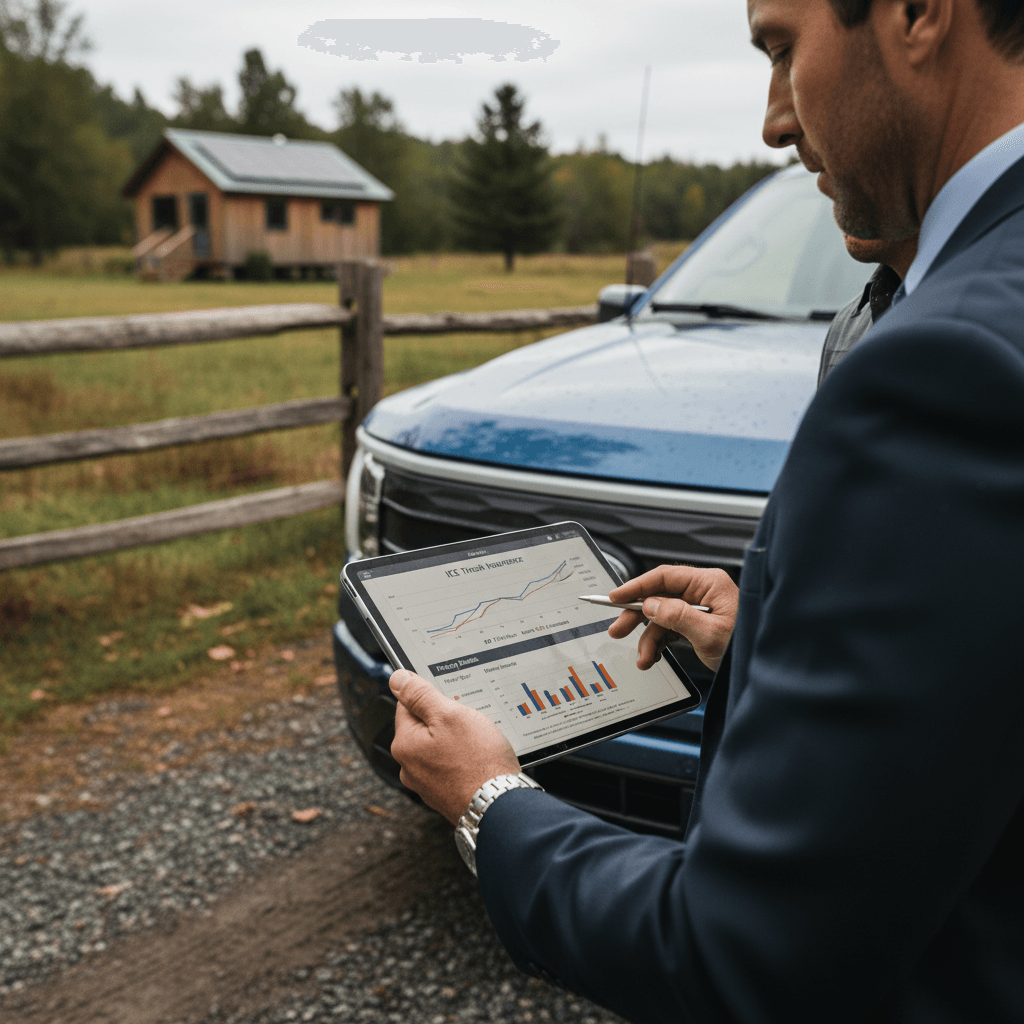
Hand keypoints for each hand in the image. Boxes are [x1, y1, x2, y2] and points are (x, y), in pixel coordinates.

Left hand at [390, 669, 520, 823]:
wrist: (500, 808)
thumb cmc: (478, 762)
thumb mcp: (449, 715)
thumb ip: (420, 694)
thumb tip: (397, 678)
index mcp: (404, 744)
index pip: (408, 704)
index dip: (431, 697)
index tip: (451, 700)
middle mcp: (410, 767)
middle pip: (424, 726)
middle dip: (446, 720)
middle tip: (469, 722)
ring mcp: (427, 784)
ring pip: (439, 746)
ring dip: (456, 740)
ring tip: (477, 743)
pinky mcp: (445, 794)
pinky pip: (450, 765)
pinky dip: (463, 759)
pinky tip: (479, 759)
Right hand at [607, 565, 737, 671]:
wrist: (764, 668)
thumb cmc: (747, 644)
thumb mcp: (710, 633)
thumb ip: (677, 616)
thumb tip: (650, 605)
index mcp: (708, 584)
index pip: (663, 578)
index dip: (636, 586)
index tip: (615, 597)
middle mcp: (702, 592)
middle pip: (658, 597)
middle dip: (636, 616)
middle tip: (618, 630)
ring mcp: (698, 609)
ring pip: (660, 618)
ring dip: (648, 638)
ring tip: (643, 658)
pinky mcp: (696, 625)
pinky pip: (669, 630)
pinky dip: (658, 644)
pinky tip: (652, 657)